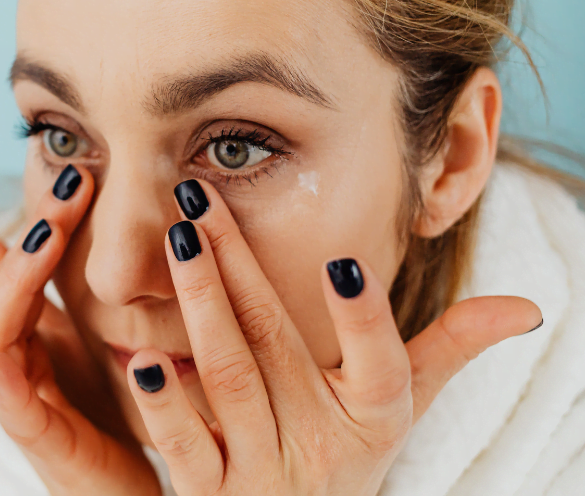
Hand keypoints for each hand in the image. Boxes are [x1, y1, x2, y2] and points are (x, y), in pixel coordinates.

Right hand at [0, 168, 160, 495]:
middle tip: (65, 185)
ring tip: (45, 234)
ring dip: (15, 280)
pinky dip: (2, 374)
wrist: (122, 482)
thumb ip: (26, 287)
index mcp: (6, 330)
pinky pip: (13, 402)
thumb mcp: (60, 333)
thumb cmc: (90, 408)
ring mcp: (12, 398)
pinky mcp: (41, 438)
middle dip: (15, 232)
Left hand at [127, 179, 541, 494]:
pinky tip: (139, 360)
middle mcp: (319, 442)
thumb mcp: (398, 409)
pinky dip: (165, 408)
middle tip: (199, 197)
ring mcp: (263, 471)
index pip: (381, 368)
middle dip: (238, 266)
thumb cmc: (347, 451)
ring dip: (202, 308)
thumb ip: (447, 351)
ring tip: (176, 242)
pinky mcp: (212, 494)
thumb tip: (526, 308)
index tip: (342, 263)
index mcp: (371, 416)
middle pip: (280, 346)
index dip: (365, 321)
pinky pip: (186, 449)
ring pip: (230, 380)